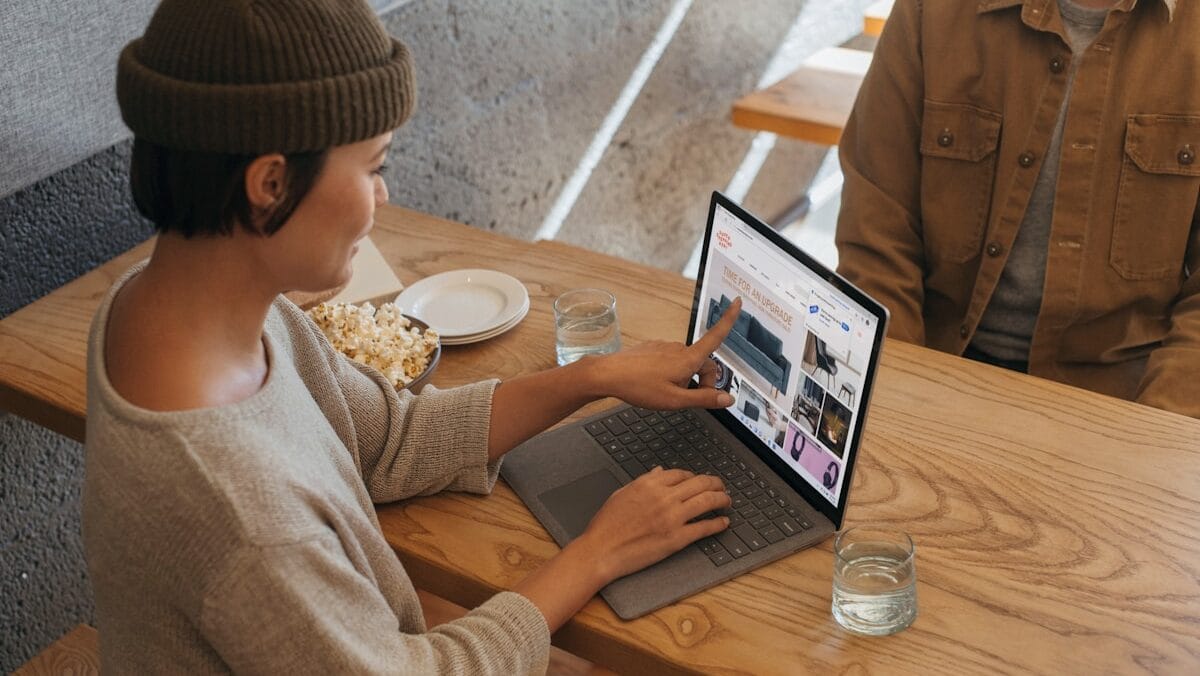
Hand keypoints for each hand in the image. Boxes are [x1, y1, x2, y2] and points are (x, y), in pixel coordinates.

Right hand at [572, 468, 730, 582]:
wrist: (601, 550)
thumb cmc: (606, 525)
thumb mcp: (622, 494)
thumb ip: (643, 482)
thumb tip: (659, 472)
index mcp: (649, 484)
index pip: (682, 474)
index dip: (694, 476)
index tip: (699, 481)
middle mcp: (663, 497)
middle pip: (700, 483)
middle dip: (715, 483)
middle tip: (721, 487)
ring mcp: (672, 518)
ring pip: (707, 501)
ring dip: (722, 499)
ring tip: (727, 501)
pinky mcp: (676, 538)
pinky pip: (704, 528)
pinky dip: (718, 524)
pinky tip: (723, 522)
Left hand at [583, 297, 742, 409]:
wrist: (609, 375)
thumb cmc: (640, 387)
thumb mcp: (675, 400)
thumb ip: (704, 399)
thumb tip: (728, 399)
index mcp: (688, 359)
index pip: (715, 336)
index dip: (728, 319)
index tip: (738, 302)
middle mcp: (678, 348)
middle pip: (704, 363)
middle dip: (704, 381)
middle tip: (688, 399)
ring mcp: (665, 347)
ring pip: (686, 363)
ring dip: (685, 378)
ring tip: (666, 392)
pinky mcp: (654, 349)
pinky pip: (671, 360)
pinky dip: (672, 373)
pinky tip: (656, 383)